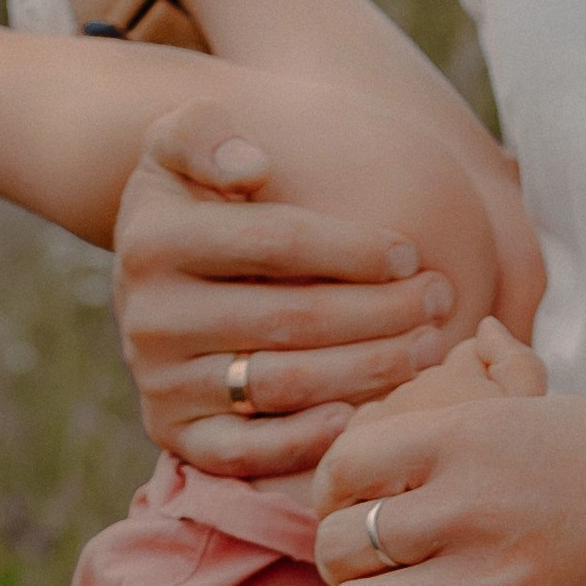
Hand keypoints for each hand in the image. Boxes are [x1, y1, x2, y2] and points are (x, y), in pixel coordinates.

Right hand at [112, 101, 457, 479]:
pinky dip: (304, 440)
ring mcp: (159, 382)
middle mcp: (147, 318)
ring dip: (366, 371)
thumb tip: (252, 169)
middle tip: (438, 301)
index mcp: (152, 239)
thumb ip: (206, 132)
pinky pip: (243, 452)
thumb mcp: (182, 140)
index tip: (411, 253)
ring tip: (427, 350)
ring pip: (280, 384)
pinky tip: (359, 416)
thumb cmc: (195, 196)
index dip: (352, 249)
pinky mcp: (174, 435)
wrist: (152, 267)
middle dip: (379, 312)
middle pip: (289, 319)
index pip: (275, 242)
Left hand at [308, 386, 585, 585]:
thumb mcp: (558, 409)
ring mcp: (495, 580)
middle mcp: (476, 504)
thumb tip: (476, 333)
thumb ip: (494, 387)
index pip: (348, 463)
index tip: (336, 508)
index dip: (324, 492)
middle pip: (341, 543)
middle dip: (330, 564)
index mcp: (476, 435)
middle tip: (346, 573)